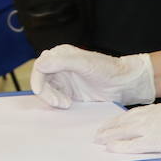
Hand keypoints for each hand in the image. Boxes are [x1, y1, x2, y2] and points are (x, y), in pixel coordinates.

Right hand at [31, 45, 155, 108]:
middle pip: (41, 80)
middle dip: (46, 93)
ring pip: (47, 91)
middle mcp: (60, 66)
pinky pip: (55, 98)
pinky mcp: (68, 92)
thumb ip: (62, 62)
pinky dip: (57, 103)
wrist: (123, 84)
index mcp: (61, 54)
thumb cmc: (107, 69)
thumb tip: (41, 63)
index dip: (37, 79)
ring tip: (66, 104)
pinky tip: (68, 105)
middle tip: (59, 103)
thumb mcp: (85, 64)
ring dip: (52, 99)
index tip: (39, 91)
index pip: (40, 65)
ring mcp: (63, 80)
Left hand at [95, 103, 160, 160]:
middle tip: (97, 134)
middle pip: (128, 119)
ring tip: (99, 140)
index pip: (134, 113)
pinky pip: (137, 143)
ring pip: (129, 130)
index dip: (118, 120)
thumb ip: (159, 127)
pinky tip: (111, 149)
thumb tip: (138, 135)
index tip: (106, 125)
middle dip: (111, 127)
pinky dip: (122, 146)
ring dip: (112, 135)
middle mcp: (160, 114)